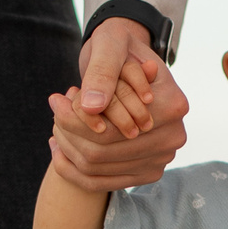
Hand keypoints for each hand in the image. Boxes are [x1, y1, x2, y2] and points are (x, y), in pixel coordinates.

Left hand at [60, 21, 187, 188]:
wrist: (134, 61)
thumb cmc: (121, 48)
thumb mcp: (110, 45)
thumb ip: (103, 71)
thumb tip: (92, 106)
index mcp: (172, 105)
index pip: (110, 127)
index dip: (75, 118)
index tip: (55, 100)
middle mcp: (173, 137)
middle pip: (103, 151)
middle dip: (69, 132)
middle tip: (54, 109)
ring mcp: (162, 160)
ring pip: (98, 167)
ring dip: (68, 148)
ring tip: (55, 125)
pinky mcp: (148, 174)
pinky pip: (102, 183)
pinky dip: (73, 170)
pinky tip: (58, 150)